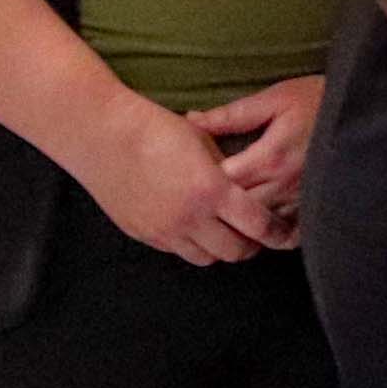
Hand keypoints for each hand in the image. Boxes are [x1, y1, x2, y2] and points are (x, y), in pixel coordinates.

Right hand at [74, 90, 285, 263]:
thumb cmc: (155, 129)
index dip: (278, 233)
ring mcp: (163, 230)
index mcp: (212, 191)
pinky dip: (190, 243)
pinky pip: (177, 250)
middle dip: (250, 245)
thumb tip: (246, 189)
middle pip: (236, 252)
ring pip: (207, 258)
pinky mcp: (142, 233)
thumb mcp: (204, 143)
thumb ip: (229, 171)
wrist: (100, 133)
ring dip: (220, 248)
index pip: (259, 226)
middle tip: (254, 233)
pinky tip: (191, 225)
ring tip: (222, 230)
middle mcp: (189, 217)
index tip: (286, 233)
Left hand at [194, 76, 321, 234]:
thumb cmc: (317, 100)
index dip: (203, 179)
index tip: (192, 171)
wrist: (364, 110)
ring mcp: (303, 199)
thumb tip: (191, 120)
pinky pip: (291, 230)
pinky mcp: (317, 204)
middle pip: (240, 209)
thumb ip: (232, 115)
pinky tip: (264, 225)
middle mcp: (285, 185)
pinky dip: (274, 230)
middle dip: (220, 204)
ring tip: (228, 214)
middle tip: (204, 196)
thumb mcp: (274, 99)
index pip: (223, 181)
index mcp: (270, 157)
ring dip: (244, 221)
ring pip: (263, 224)